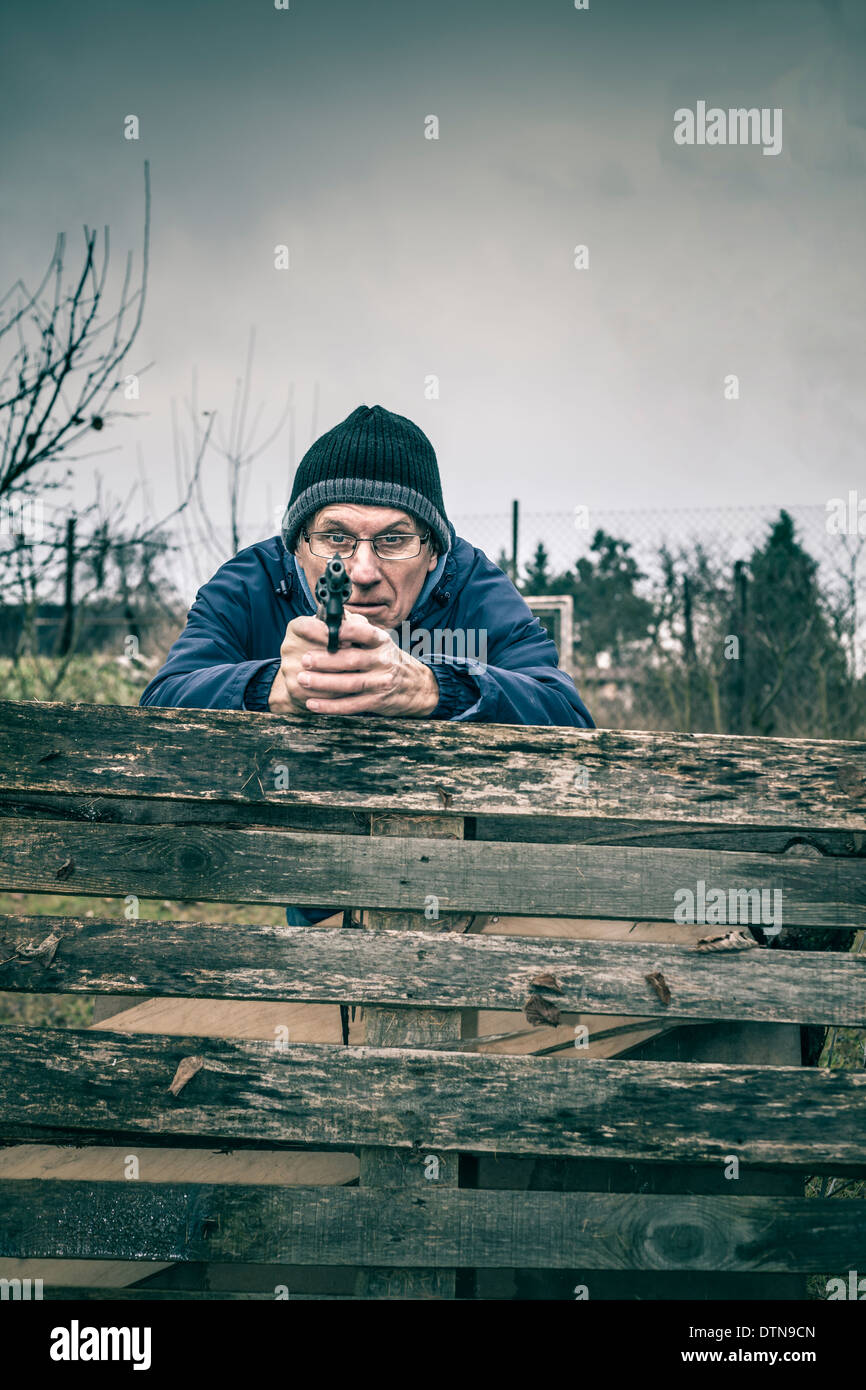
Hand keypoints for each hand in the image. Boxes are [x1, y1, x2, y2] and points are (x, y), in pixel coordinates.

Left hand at [281, 610, 439, 717]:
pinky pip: (350, 705)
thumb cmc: (388, 659)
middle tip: (305, 659)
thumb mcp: (380, 641)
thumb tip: (333, 615)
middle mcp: (383, 661)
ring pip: (350, 683)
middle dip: (326, 660)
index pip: (365, 633)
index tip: (327, 631)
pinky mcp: (377, 702)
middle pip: (352, 660)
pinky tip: (312, 703)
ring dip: (323, 682)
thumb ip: (358, 629)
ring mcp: (381, 683)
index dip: (346, 632)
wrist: (416, 686)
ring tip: (303, 679)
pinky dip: (330, 706)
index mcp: (382, 641)